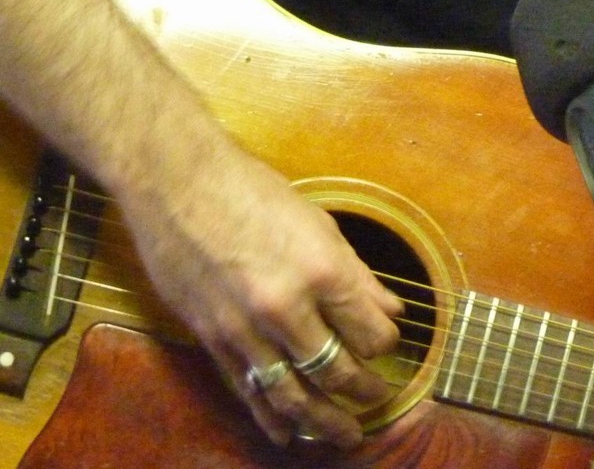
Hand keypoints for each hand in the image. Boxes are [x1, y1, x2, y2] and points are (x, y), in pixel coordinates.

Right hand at [119, 137, 404, 448]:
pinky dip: (272, 415)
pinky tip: (289, 431)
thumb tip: (393, 310)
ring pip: (293, 393)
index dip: (386, 344)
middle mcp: (286, 306)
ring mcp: (245, 328)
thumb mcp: (320, 223)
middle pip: (338, 371)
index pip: (372, 333)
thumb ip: (358, 275)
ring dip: (324, 421)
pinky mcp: (211, 338)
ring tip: (347, 434)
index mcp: (323, 270)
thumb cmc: (252, 191)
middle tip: (379, 398)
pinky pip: (248, 389)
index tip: (387, 342)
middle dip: (365, 391)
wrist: (178, 182)